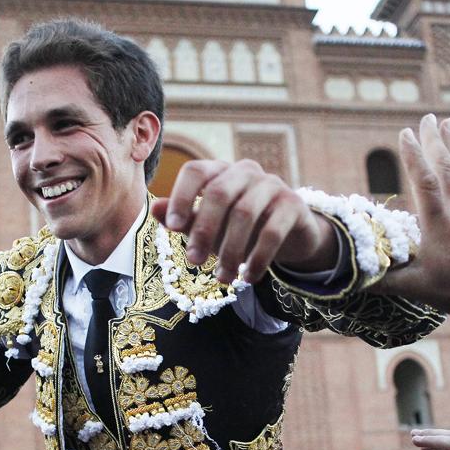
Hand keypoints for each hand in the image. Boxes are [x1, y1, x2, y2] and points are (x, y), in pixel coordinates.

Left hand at [152, 159, 336, 283]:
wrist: (289, 233)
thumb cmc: (239, 227)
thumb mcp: (209, 225)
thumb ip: (184, 218)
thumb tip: (155, 210)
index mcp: (220, 171)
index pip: (195, 171)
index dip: (182, 196)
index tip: (173, 227)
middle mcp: (246, 172)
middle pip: (219, 193)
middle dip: (204, 230)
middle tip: (194, 261)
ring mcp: (272, 185)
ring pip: (245, 213)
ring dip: (230, 251)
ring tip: (222, 278)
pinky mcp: (294, 205)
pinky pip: (272, 231)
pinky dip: (258, 258)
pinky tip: (248, 278)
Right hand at [367, 115, 449, 326]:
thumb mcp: (414, 288)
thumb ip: (382, 279)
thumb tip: (348, 276)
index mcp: (440, 224)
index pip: (425, 181)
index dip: (414, 156)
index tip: (405, 133)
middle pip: (448, 167)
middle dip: (436, 140)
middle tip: (427, 117)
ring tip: (448, 122)